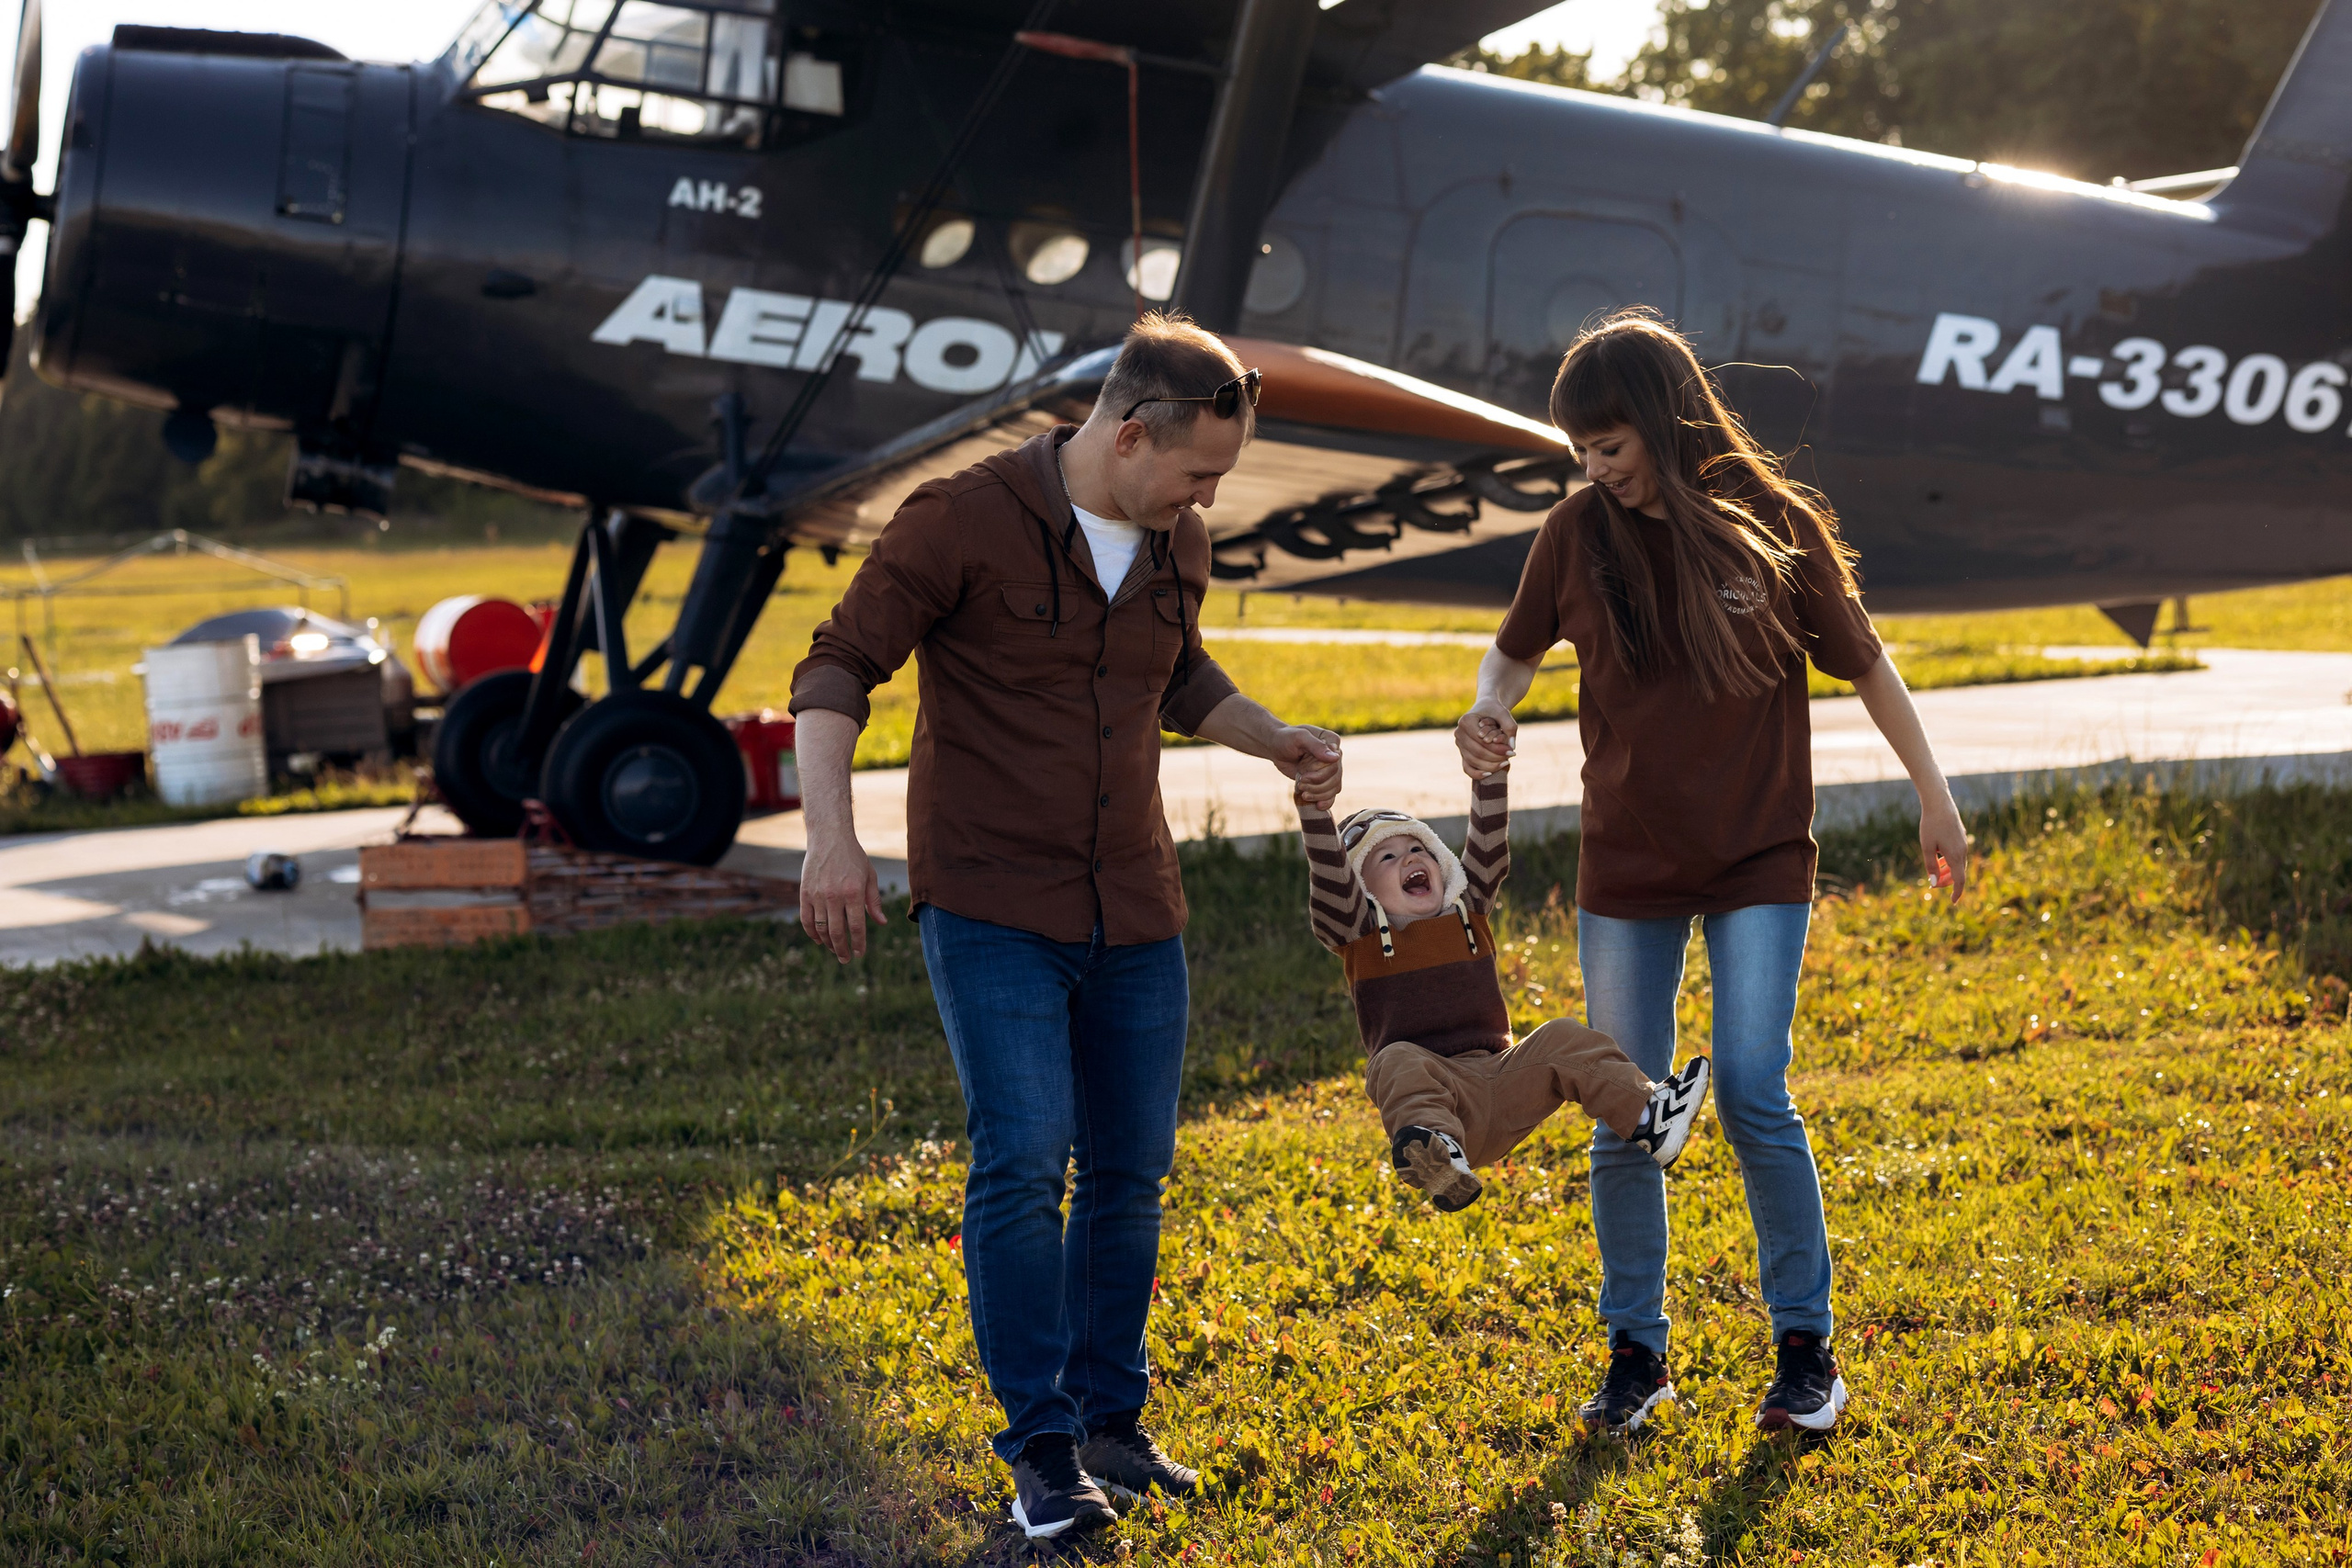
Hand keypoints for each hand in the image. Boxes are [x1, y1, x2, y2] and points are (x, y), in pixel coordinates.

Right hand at [799, 826, 886, 961]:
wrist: (829, 837)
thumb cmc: (853, 857)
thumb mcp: (869, 876)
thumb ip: (874, 901)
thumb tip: (881, 923)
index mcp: (853, 892)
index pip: (857, 926)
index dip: (859, 943)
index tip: (860, 954)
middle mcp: (834, 896)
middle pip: (837, 932)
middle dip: (843, 950)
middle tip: (846, 959)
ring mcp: (817, 895)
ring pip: (821, 929)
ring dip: (828, 943)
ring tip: (835, 950)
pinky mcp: (804, 893)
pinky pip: (806, 920)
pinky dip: (812, 933)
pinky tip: (819, 940)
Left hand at [1270, 725, 1341, 807]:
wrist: (1275, 748)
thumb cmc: (1285, 738)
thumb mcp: (1299, 738)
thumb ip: (1316, 746)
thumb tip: (1335, 758)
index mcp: (1332, 742)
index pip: (1336, 762)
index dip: (1322, 771)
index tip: (1303, 771)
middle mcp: (1334, 756)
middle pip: (1336, 777)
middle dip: (1317, 784)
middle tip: (1301, 783)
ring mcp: (1329, 769)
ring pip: (1334, 788)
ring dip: (1319, 793)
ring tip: (1303, 793)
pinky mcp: (1322, 780)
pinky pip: (1331, 794)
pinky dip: (1326, 801)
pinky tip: (1318, 805)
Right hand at [1454, 697, 1516, 777]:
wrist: (1486, 709)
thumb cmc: (1495, 710)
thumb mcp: (1504, 713)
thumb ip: (1510, 727)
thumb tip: (1511, 747)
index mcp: (1465, 721)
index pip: (1481, 741)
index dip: (1497, 749)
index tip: (1512, 752)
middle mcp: (1458, 733)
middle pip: (1477, 752)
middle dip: (1495, 758)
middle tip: (1511, 757)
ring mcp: (1459, 744)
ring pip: (1473, 761)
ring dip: (1490, 765)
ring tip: (1505, 763)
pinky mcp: (1462, 752)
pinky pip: (1467, 768)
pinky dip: (1477, 773)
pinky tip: (1490, 773)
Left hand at [1921, 794, 1968, 904]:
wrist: (1939, 803)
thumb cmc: (1931, 825)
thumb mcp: (1927, 847)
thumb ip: (1930, 865)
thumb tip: (1933, 882)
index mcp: (1955, 855)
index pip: (1959, 880)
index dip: (1957, 892)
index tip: (1953, 902)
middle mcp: (1963, 850)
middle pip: (1958, 873)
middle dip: (1947, 882)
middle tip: (1933, 885)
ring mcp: (1963, 843)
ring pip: (1957, 864)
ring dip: (1947, 872)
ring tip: (1935, 875)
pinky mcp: (1960, 837)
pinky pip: (1957, 855)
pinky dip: (1949, 862)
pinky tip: (1939, 861)